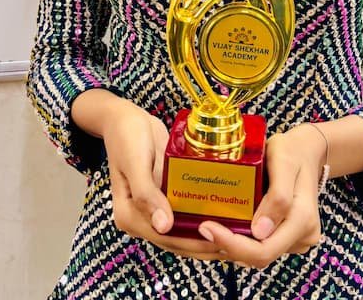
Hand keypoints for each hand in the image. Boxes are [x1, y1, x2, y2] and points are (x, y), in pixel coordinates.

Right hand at [101, 99, 222, 260]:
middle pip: (176, 239)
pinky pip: (184, 211)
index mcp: (129, 215)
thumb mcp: (135, 162)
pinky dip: (201, 215)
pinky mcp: (164, 196)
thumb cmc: (126, 136)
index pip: (165, 237)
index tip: (220, 242)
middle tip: (238, 241)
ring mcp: (154, 208)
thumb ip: (145, 194)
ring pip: (182, 229)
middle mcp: (141, 218)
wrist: (124, 118)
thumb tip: (164, 227)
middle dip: (205, 243)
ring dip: (206, 233)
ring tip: (237, 234)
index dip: (193, 242)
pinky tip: (224, 215)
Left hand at [196, 123, 325, 268]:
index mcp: (303, 220)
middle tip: (197, 228)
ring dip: (229, 245)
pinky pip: (258, 244)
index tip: (206, 227)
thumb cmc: (293, 151)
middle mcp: (301, 236)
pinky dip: (238, 238)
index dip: (232, 244)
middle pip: (258, 256)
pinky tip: (219, 225)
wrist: (307, 151)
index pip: (264, 249)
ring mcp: (293, 239)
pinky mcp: (283, 236)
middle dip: (225, 246)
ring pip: (256, 253)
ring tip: (201, 228)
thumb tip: (260, 232)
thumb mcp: (284, 161)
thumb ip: (278, 195)